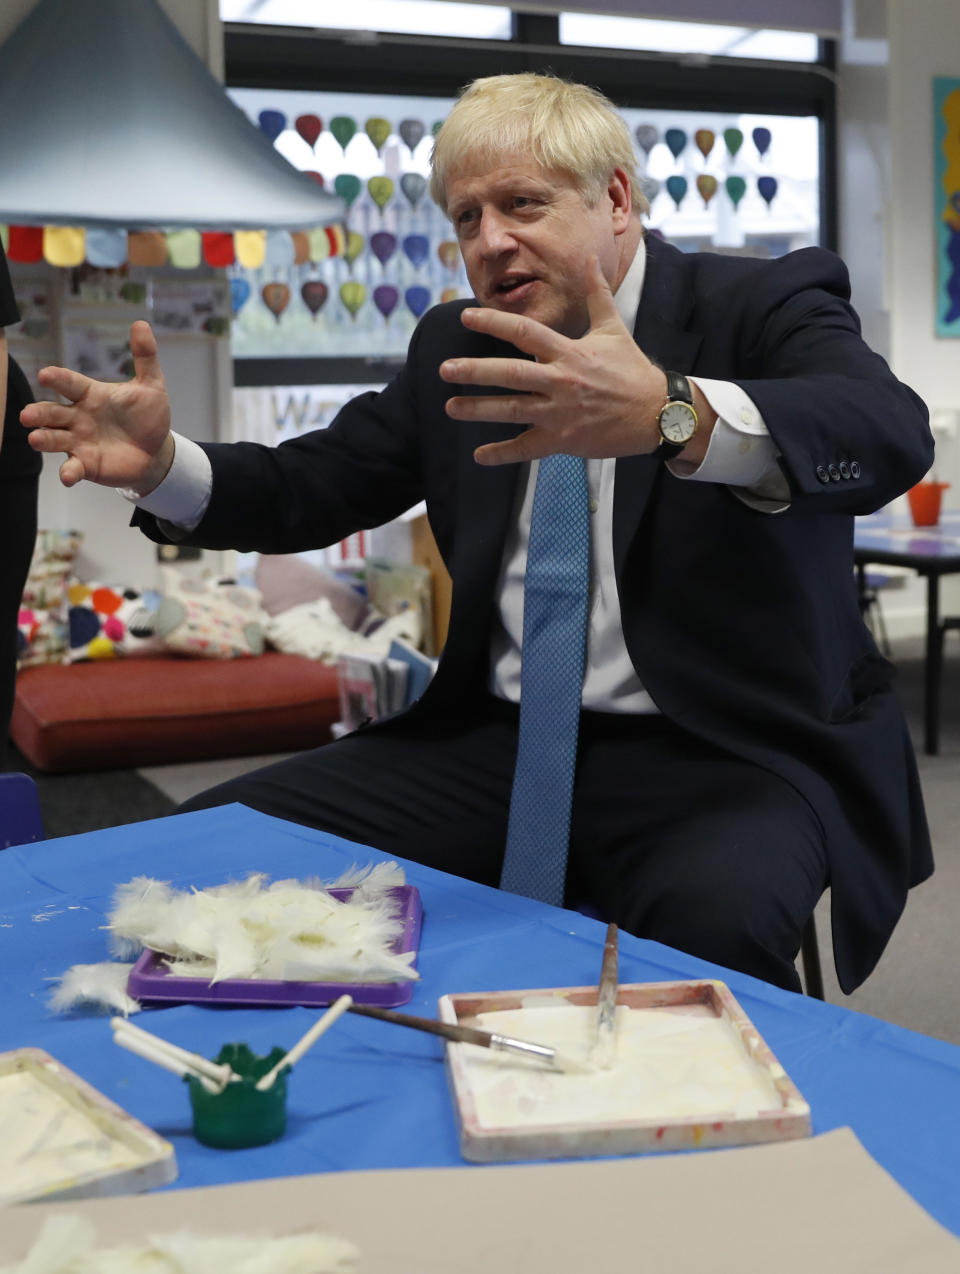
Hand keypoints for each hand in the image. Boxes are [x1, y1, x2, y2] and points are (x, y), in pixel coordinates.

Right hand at [20, 320, 173, 491]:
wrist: (156, 451)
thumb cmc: (148, 416)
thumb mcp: (152, 386)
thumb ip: (145, 357)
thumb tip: (141, 323)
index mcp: (90, 395)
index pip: (70, 384)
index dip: (58, 379)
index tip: (46, 375)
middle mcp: (78, 417)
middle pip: (52, 412)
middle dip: (38, 413)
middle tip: (27, 414)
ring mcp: (79, 441)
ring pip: (53, 438)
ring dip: (43, 439)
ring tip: (34, 438)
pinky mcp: (86, 464)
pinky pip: (73, 467)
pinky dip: (69, 472)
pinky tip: (68, 476)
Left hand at [439, 256, 667, 464]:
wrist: (657, 413)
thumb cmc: (632, 370)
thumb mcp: (613, 328)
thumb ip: (596, 294)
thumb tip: (589, 260)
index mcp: (569, 352)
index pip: (525, 333)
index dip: (494, 323)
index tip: (466, 316)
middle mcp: (561, 381)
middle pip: (511, 374)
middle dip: (475, 372)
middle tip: (445, 369)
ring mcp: (561, 413)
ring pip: (513, 411)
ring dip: (479, 410)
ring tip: (450, 407)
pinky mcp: (564, 440)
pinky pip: (527, 448)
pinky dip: (503, 453)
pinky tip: (479, 455)